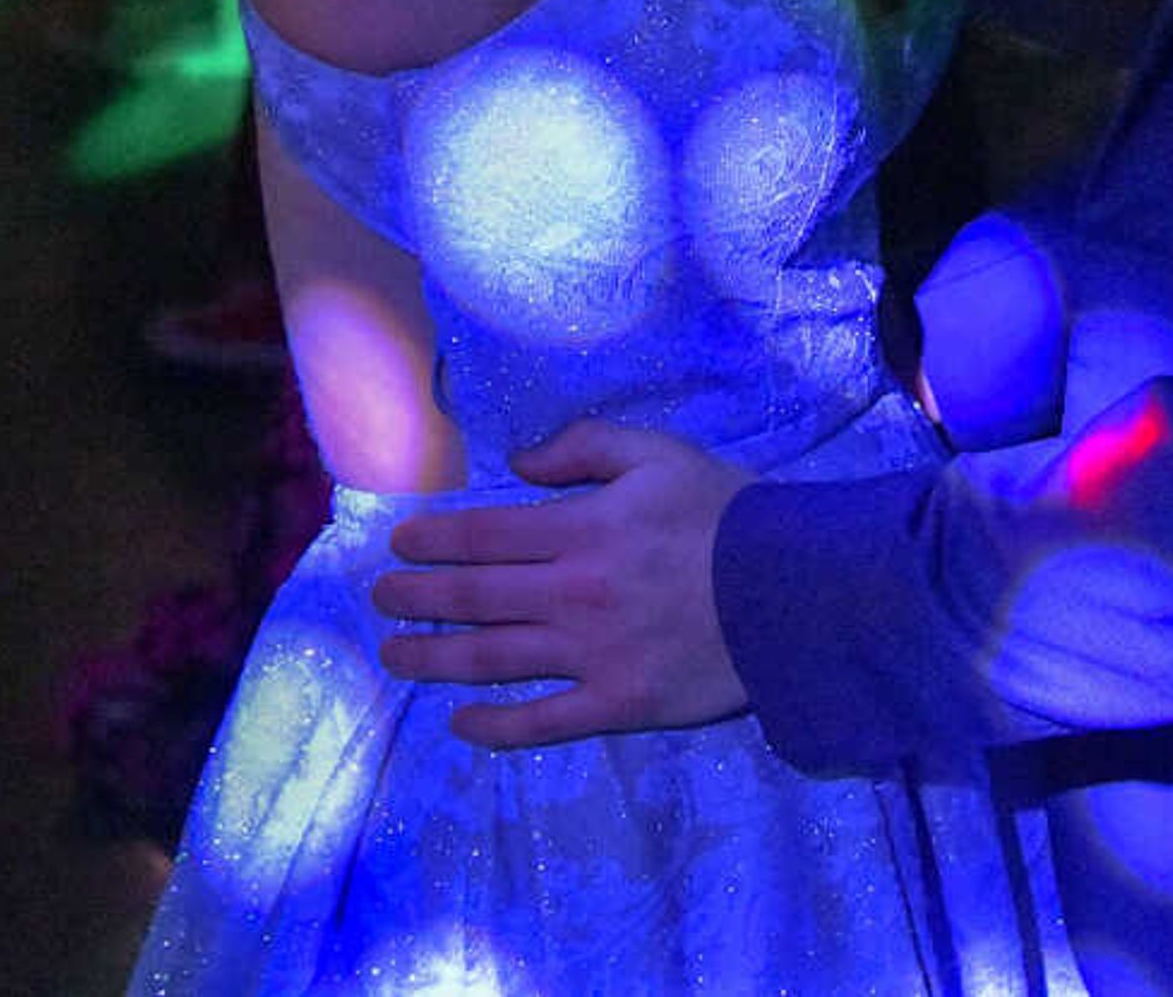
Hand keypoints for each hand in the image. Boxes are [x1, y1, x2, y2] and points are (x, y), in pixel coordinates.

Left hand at [368, 420, 751, 747]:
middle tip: (379, 601)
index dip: (432, 540)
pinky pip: (543, 721)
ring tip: (394, 657)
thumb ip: (583, 446)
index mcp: (580, 529)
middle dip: (416, 598)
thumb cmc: (726, 516)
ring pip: (492, 659)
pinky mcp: (617, 704)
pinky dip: (496, 726)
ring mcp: (591, 655)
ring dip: (434, 659)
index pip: (483, 534)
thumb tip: (518, 464)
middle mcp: (572, 594)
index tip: (398, 545)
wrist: (794, 593)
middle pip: (473, 597)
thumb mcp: (657, 452)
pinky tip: (462, 723)